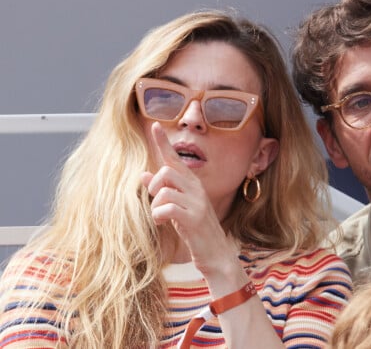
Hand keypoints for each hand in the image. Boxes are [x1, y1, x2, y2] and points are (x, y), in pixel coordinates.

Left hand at [141, 122, 235, 272]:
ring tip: (161, 217)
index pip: (175, 159)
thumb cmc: (196, 231)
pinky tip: (163, 222)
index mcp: (192, 185)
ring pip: (165, 190)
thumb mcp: (177, 208)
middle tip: (156, 202)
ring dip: (156, 205)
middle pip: (167, 171)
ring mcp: (197, 203)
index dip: (163, 143)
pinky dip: (159, 215)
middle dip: (154, 185)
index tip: (154, 126)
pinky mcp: (194, 218)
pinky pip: (168, 208)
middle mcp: (196, 189)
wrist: (216, 254)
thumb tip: (143, 174)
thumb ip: (162, 191)